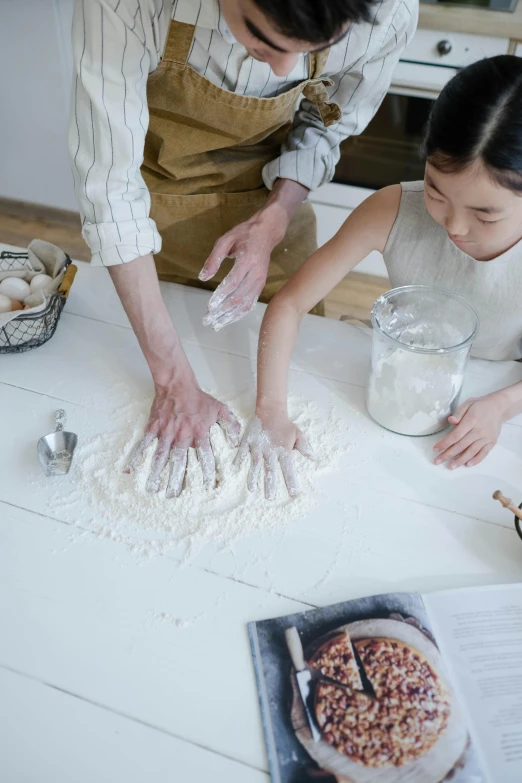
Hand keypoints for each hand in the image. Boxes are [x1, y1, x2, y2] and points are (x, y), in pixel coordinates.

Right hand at [125, 384, 239, 496]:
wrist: (177, 384)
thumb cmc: (198, 399)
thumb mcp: (220, 409)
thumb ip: (231, 426)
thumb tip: (236, 443)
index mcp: (199, 432)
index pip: (205, 456)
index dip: (207, 471)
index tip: (207, 486)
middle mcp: (182, 435)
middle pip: (179, 461)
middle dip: (176, 479)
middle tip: (172, 496)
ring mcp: (166, 432)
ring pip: (160, 456)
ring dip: (156, 473)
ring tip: (152, 489)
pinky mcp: (154, 427)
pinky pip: (145, 444)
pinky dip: (137, 457)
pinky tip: (131, 469)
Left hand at [200, 206, 287, 330]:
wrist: (267, 232)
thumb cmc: (244, 234)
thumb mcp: (225, 240)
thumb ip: (213, 259)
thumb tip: (202, 277)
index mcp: (247, 260)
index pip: (233, 282)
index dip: (220, 296)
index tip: (209, 306)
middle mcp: (256, 273)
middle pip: (238, 297)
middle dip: (222, 311)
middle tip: (207, 319)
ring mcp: (260, 281)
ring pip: (245, 304)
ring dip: (230, 316)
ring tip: (216, 324)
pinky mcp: (261, 285)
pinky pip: (251, 303)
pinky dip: (239, 314)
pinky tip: (228, 319)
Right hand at [235, 408, 313, 499]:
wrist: (270, 410)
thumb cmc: (285, 425)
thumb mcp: (298, 435)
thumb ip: (305, 447)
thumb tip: (314, 459)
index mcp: (284, 450)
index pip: (288, 469)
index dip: (291, 481)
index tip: (294, 493)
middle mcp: (270, 450)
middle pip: (270, 470)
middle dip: (270, 484)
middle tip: (269, 498)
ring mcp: (258, 446)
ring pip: (255, 464)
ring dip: (253, 476)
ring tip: (252, 489)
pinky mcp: (248, 441)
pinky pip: (242, 452)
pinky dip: (239, 459)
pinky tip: (236, 468)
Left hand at [433, 393, 505, 468]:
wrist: (498, 407)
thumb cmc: (479, 405)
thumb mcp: (468, 404)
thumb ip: (458, 413)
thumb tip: (451, 421)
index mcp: (471, 420)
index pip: (456, 435)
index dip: (445, 443)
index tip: (436, 449)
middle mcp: (479, 431)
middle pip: (462, 445)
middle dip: (448, 454)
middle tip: (438, 461)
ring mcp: (487, 438)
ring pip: (472, 451)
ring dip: (461, 460)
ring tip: (451, 466)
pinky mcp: (492, 442)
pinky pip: (484, 453)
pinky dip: (476, 460)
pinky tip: (468, 464)